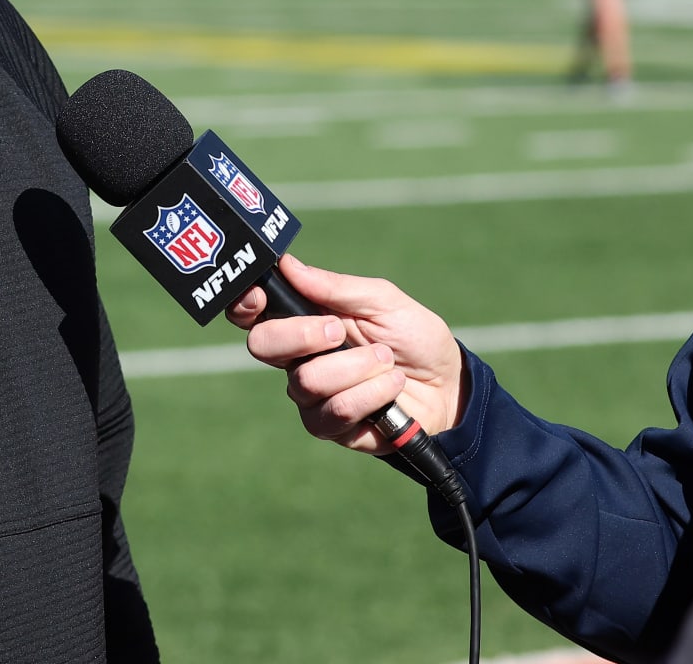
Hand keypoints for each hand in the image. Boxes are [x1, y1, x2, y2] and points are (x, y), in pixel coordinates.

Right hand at [227, 256, 467, 454]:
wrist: (449, 387)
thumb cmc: (413, 338)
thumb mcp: (383, 301)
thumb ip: (335, 286)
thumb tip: (288, 264)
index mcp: (303, 320)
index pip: (252, 313)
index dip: (244, 304)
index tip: (259, 297)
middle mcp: (297, 358)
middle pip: (263, 345)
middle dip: (302, 334)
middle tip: (339, 331)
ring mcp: (311, 395)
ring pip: (307, 380)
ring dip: (357, 367)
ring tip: (387, 362)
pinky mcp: (330, 427)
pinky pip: (336, 411)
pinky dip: (371, 394)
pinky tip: (392, 388)